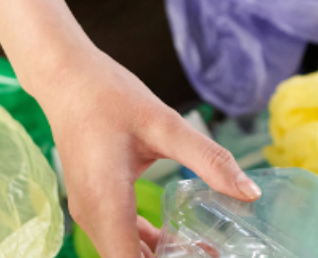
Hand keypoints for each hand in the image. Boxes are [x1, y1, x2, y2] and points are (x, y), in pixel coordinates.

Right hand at [34, 44, 260, 257]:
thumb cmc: (110, 97)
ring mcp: (90, 211)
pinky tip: (180, 239)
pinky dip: (148, 245)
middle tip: (214, 252)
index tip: (207, 257)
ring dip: (161, 257)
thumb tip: (250, 193)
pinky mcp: (94, 202)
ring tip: (207, 251)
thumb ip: (210, 161)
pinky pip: (120, 237)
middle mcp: (92, 216)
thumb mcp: (166, 126)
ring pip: (125, 253)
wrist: (67, 78)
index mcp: (106, 203)